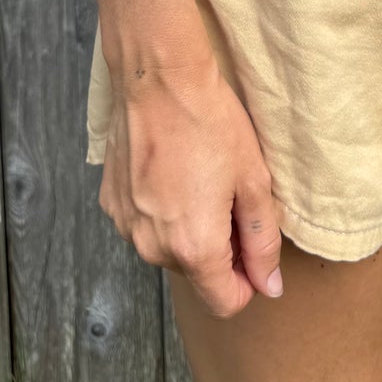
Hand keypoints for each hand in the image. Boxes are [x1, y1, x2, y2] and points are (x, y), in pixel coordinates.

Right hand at [98, 53, 283, 318]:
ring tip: (200, 180)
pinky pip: (145, 225)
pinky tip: (173, 173)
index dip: (248, 283)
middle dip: (219, 249)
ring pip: (169, 250)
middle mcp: (153, 246)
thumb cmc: (210, 122)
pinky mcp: (113, 203)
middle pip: (197, 275)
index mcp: (194, 247)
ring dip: (189, 230)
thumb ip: (263, 240)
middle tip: (230, 197)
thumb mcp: (253, 179)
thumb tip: (269, 286)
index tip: (254, 248)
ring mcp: (127, 225)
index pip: (225, 303)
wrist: (158, 78)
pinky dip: (162, 211)